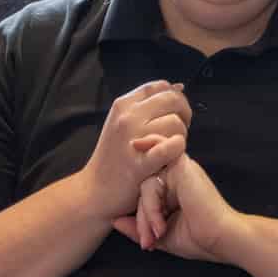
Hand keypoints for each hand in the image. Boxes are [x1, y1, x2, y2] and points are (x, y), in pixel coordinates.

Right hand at [80, 81, 190, 218]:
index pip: (160, 86)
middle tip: (178, 131)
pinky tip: (172, 154)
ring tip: (170, 148)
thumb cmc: (113, 158)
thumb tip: (178, 87)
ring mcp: (133, 138)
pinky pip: (171, 146)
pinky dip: (177, 148)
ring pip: (175, 123)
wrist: (94, 190)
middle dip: (183, 114)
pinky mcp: (141, 162)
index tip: (174, 113)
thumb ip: (148, 105)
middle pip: (172, 100)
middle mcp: (127, 116)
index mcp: (123, 104)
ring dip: (181, 135)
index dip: (175, 97)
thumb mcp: (123, 123)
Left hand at [121, 154, 242, 262]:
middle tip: (148, 242)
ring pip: (145, 186)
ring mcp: (180, 170)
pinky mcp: (181, 167)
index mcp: (175, 191)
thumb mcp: (161, 235)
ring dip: (148, 213)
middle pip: (143, 191)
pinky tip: (157, 213)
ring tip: (159, 232)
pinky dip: (151, 198)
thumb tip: (114, 220)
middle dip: (142, 219)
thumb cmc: (199, 239)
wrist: (221, 239)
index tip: (148, 244)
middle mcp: (177, 178)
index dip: (142, 222)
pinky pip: (153, 175)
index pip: (145, 199)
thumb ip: (138, 227)